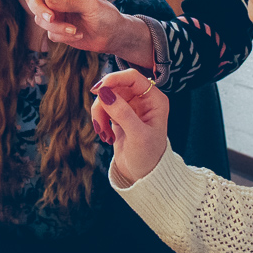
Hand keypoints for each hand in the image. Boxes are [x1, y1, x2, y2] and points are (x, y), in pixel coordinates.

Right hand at [11, 0, 150, 62]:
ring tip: (75, 31)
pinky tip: (78, 34)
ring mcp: (56, 15)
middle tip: (51, 19)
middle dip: (40, 11)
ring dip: (57, 27)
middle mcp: (57, 0)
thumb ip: (68, 1)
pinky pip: (50, 34)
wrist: (113, 36)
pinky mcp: (58, 31)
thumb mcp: (90, 4)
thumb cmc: (105, 14)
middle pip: (34, 1)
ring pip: (41, 20)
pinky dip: (62, 36)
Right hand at [91, 69, 169, 183]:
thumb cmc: (148, 156)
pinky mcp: (119, 115)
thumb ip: (122, 113)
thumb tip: (104, 93)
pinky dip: (100, 121)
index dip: (113, 79)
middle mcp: (143, 99)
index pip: (131, 77)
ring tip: (104, 134)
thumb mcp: (138, 135)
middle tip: (99, 120)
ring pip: (106, 97)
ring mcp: (130, 106)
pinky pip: (103, 109)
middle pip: (114, 86)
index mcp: (154, 99)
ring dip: (100, 114)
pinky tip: (106, 136)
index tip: (98, 90)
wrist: (143, 175)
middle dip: (103, 103)